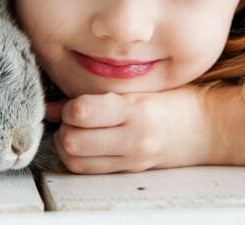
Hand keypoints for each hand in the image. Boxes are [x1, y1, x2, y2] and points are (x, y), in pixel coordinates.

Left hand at [45, 86, 213, 173]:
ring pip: (77, 161)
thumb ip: (99, 95)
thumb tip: (55, 107)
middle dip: (63, 128)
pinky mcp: (129, 171)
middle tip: (69, 118)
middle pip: (73, 141)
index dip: (68, 107)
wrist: (204, 128)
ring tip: (74, 131)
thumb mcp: (139, 87)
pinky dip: (78, 158)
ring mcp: (131, 159)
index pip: (82, 112)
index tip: (72, 103)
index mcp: (135, 109)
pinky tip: (83, 144)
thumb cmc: (174, 99)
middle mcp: (133, 137)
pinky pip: (89, 171)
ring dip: (66, 146)